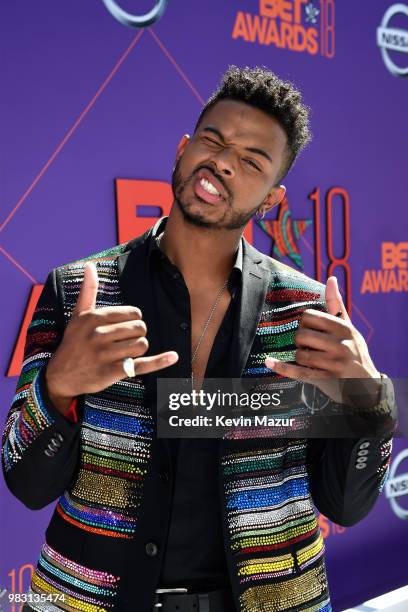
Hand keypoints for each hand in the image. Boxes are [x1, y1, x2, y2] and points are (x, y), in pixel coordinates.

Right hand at [45, 262, 178, 411]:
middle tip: (122, 342)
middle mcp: (98, 334)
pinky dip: (159, 361)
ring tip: (124, 352)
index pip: (134, 313)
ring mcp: (105, 354)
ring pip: (142, 345)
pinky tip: (173, 356)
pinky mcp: (111, 373)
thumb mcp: (78, 315)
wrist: (60, 375)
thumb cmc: (73, 342)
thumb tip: (89, 265)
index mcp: (94, 317)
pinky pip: (141, 365)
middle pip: (140, 329)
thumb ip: (87, 290)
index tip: (122, 328)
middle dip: (136, 335)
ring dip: (138, 349)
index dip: (134, 320)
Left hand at [264, 276, 380, 403]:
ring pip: (299, 354)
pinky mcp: (326, 379)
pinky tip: (269, 362)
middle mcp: (340, 345)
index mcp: (343, 328)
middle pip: (301, 335)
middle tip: (309, 345)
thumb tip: (330, 279)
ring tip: (311, 358)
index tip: (311, 329)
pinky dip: (282, 367)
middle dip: (300, 340)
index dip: (305, 323)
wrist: (366, 384)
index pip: (309, 316)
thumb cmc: (354, 350)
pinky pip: (299, 372)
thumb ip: (336, 304)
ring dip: (300, 356)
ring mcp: (333, 363)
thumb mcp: (349, 327)